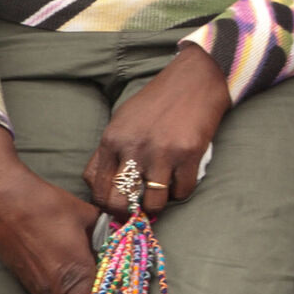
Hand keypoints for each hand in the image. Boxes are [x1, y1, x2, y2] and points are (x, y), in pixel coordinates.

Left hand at [84, 42, 230, 218]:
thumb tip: (100, 188)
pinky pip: (183, 191)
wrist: (195, 79)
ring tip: (162, 194)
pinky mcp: (189, 153)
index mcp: (112, 139)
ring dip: (158, 205)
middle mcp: (134, 148)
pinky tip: (181, 178)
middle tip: (139, 211)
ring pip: (153, 204)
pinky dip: (182, 191)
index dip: (107, 206)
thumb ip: (108, 153)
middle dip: (129, 214)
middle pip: (120, 202)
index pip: (98, 190)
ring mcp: (162, 152)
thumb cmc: (157, 101)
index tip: (119, 208)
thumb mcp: (122, 121)